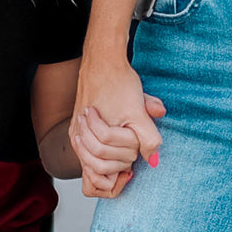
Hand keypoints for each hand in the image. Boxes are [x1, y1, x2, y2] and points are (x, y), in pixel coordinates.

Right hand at [69, 58, 165, 198]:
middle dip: (120, 162)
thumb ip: (149, 139)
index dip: (123, 166)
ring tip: (123, 148)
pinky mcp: (77, 131)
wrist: (104, 63)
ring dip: (110, 162)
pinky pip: (86, 158)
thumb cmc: (119, 84)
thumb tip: (154, 162)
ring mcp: (76, 135)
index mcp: (93, 135)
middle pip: (99, 166)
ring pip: (90, 166)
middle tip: (131, 148)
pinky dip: (101, 160)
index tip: (135, 158)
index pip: (106, 168)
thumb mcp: (140, 112)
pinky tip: (116, 151)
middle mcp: (79, 138)